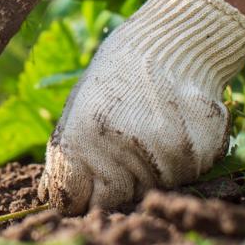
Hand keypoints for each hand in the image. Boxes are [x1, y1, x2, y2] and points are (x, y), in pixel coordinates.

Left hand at [38, 0, 244, 214]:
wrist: (175, 43)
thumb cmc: (118, 74)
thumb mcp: (80, 106)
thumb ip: (66, 152)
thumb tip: (48, 195)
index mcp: (85, 137)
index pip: (74, 201)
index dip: (77, 198)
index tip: (84, 189)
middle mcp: (123, 151)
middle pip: (112, 202)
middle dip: (112, 188)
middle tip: (121, 153)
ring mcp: (163, 156)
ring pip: (148, 191)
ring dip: (146, 173)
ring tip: (148, 132)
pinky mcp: (197, 155)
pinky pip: (180, 177)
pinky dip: (174, 162)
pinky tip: (172, 129)